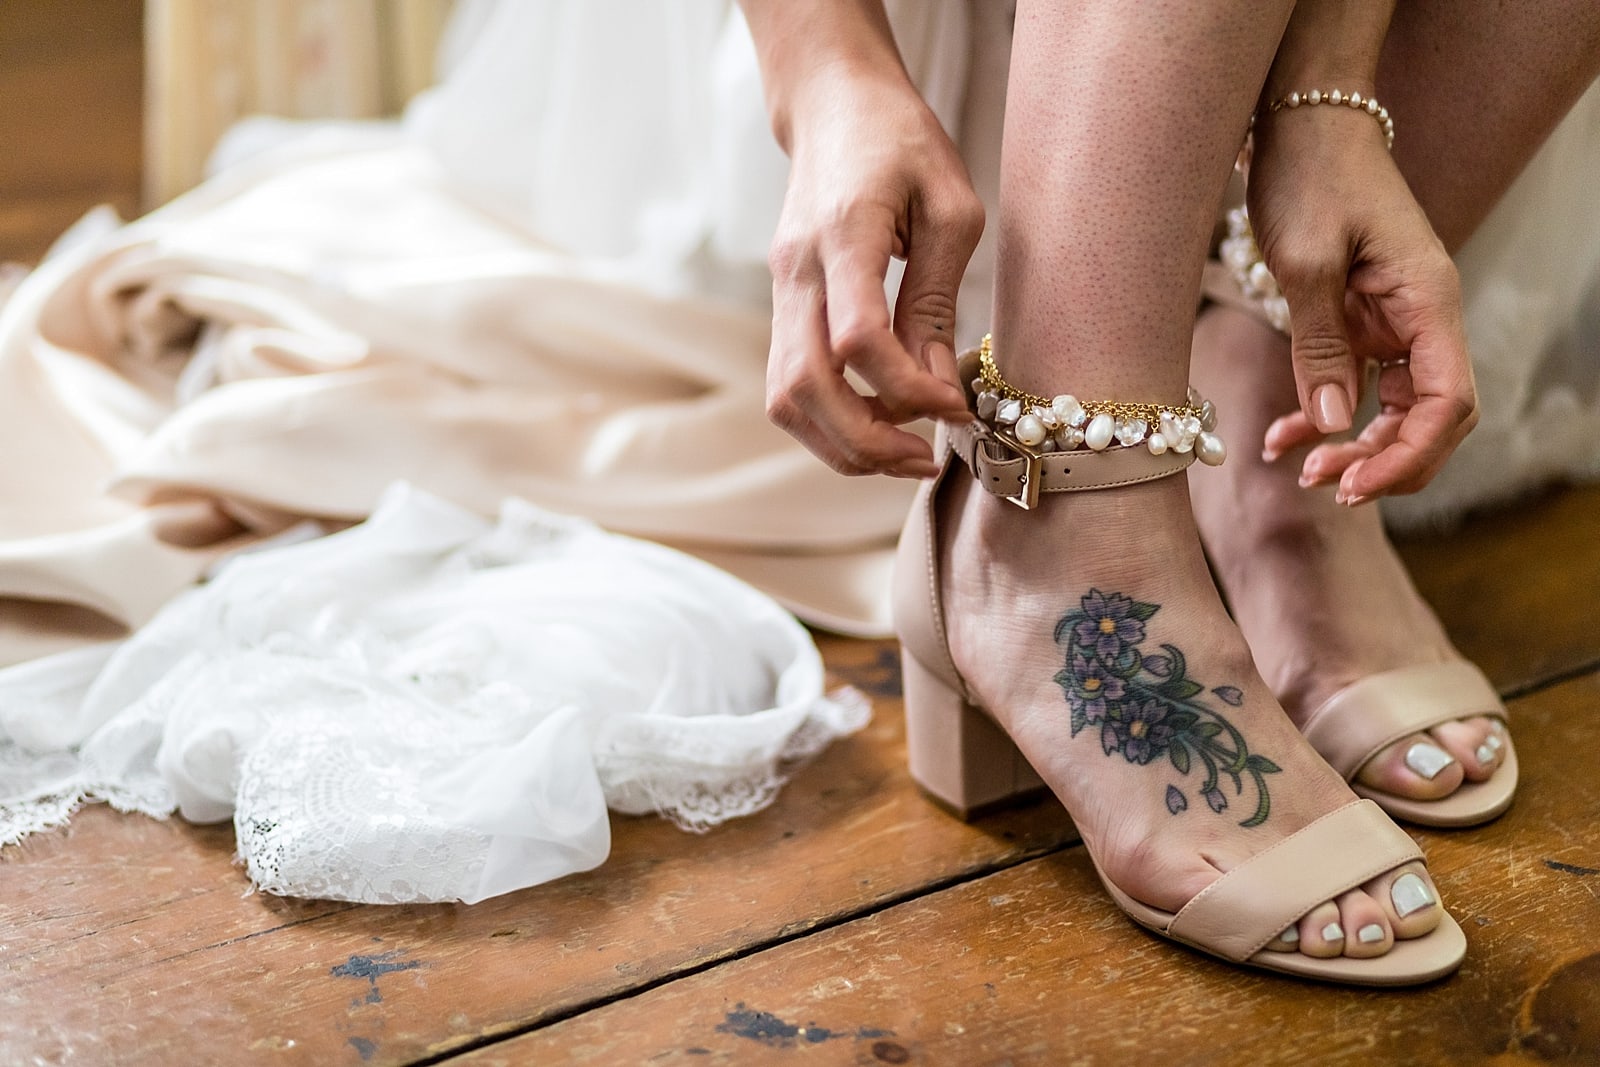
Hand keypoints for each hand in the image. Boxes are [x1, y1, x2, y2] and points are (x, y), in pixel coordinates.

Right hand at [765, 67, 982, 477]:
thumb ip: (938, 299)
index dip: (907, 389)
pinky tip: (877, 422)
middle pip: (805, 385)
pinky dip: (828, 420)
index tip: (954, 409)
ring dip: (840, 442)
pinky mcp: (781, 304)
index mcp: (844, 233)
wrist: (833, 104)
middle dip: (866, 441)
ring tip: (901, 453)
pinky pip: (788, 382)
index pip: (859, 337)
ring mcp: (780, 290)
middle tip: (923, 459)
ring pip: (784, 397)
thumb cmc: (901, 142)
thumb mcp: (950, 207)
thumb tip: (940, 388)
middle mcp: (797, 270)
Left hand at [1246, 106, 1477, 502]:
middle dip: (1385, 459)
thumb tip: (1334, 420)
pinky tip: (1284, 441)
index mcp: (1427, 301)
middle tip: (1324, 485)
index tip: (1359, 483)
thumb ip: (1318, 344)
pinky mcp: (1362, 322)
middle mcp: (1423, 317)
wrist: (1303, 124)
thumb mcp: (1304, 261)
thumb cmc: (1309, 176)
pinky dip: (1324, 418)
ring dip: (1356, 447)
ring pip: (1394, 409)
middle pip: (1430, 416)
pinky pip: (1357, 386)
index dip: (1411, 453)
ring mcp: (1395, 322)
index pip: (1448, 401)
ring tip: (1303, 471)